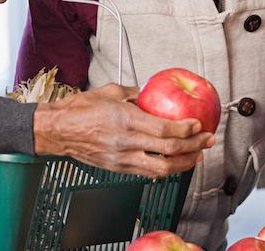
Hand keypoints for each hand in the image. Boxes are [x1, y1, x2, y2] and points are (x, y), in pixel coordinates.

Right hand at [32, 84, 215, 177]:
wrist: (57, 131)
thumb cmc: (79, 109)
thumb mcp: (110, 91)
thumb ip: (133, 93)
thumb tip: (150, 93)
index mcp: (125, 120)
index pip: (164, 129)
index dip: (186, 130)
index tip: (199, 125)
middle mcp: (126, 142)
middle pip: (169, 150)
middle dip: (194, 146)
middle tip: (207, 140)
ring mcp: (122, 158)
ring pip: (161, 168)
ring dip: (184, 163)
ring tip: (197, 156)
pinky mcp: (118, 168)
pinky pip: (147, 173)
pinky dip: (165, 169)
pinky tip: (174, 164)